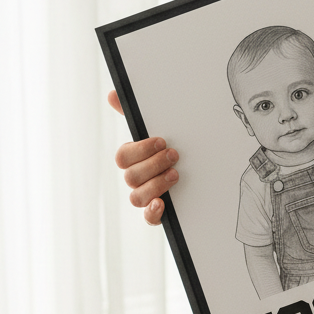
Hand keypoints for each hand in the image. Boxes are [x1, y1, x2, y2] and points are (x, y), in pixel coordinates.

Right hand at [108, 90, 178, 224]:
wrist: (201, 164)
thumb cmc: (171, 144)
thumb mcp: (160, 127)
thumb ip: (136, 112)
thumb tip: (113, 94)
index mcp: (134, 158)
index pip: (123, 156)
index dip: (140, 149)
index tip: (161, 140)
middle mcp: (137, 178)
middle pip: (130, 176)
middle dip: (153, 165)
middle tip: (174, 155)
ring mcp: (146, 195)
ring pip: (137, 197)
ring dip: (156, 185)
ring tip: (175, 174)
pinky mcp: (159, 211)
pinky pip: (149, 219)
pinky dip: (153, 213)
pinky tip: (162, 204)